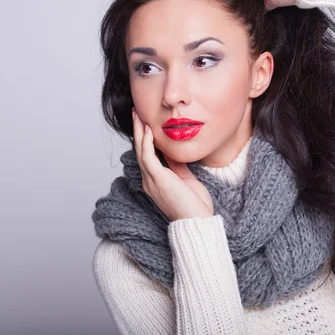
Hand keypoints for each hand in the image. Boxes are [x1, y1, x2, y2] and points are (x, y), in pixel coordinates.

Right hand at [132, 107, 213, 221]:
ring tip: (138, 115)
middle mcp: (149, 181)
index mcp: (155, 181)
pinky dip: (147, 142)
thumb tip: (173, 152)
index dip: (144, 138)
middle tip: (136, 112)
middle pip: (140, 150)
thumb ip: (177, 166)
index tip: (146, 122)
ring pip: (141, 151)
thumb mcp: (186, 180)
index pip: (146, 155)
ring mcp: (151, 180)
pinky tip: (148, 129)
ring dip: (140, 131)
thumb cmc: (195, 206)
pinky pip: (148, 157)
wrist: (198, 222)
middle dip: (138, 130)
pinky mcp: (158, 179)